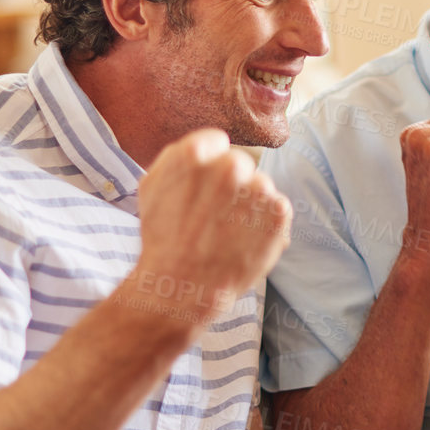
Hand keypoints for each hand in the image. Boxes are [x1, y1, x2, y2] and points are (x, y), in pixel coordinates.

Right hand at [130, 129, 291, 327]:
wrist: (183, 286)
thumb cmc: (164, 238)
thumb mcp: (152, 186)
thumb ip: (179, 156)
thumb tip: (208, 145)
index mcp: (196, 153)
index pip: (217, 143)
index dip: (210, 166)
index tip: (205, 189)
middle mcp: (230, 166)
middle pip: (240, 164)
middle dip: (231, 185)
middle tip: (215, 215)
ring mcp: (257, 190)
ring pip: (260, 186)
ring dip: (249, 204)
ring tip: (227, 232)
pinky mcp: (278, 214)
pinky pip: (277, 207)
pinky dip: (266, 223)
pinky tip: (245, 240)